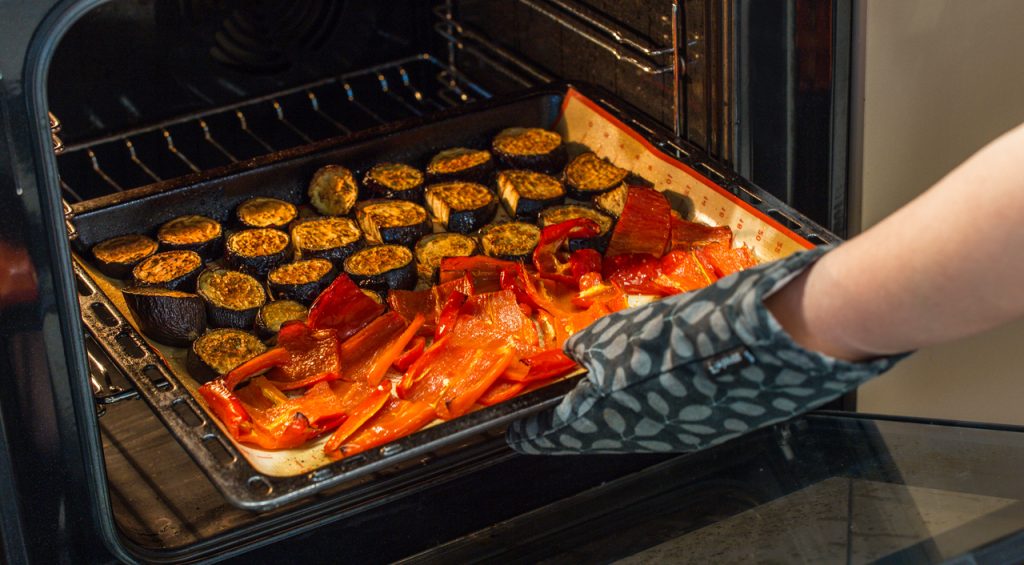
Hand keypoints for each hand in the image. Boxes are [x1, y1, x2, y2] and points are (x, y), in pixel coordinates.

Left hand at [507, 247, 906, 454]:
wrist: (795, 335)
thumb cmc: (714, 326)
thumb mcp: (638, 327)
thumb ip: (599, 346)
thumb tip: (579, 356)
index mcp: (620, 412)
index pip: (562, 432)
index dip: (536, 432)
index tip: (518, 434)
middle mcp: (650, 432)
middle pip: (595, 438)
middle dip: (568, 430)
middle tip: (548, 425)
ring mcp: (685, 431)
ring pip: (630, 431)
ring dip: (605, 422)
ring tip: (590, 408)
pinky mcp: (714, 421)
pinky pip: (664, 422)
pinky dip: (644, 411)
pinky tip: (646, 392)